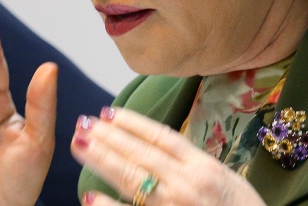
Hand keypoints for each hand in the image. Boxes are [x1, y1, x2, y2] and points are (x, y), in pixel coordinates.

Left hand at [72, 108, 265, 205]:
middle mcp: (188, 183)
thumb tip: (162, 147)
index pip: (161, 137)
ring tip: (80, 143)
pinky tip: (89, 195)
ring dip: (102, 159)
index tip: (109, 112)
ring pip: (131, 178)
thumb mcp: (227, 179)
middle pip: (140, 153)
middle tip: (83, 122)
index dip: (133, 122)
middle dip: (108, 136)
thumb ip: (196, 163)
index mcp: (204, 166)